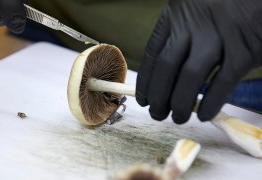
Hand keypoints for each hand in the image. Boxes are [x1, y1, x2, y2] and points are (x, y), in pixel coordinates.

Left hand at [136, 0, 261, 123]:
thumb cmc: (225, 5)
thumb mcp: (194, 12)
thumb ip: (180, 35)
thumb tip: (166, 74)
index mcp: (177, 15)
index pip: (152, 54)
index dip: (145, 82)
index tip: (143, 99)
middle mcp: (193, 24)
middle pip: (166, 68)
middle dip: (158, 97)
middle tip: (157, 114)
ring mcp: (218, 36)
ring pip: (189, 78)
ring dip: (180, 103)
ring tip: (177, 118)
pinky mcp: (244, 50)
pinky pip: (222, 83)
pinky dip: (211, 103)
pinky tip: (203, 115)